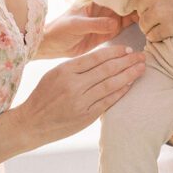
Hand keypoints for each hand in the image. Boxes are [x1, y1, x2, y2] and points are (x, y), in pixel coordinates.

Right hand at [15, 45, 145, 148]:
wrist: (31, 123)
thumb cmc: (43, 96)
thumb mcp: (55, 73)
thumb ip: (77, 66)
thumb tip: (104, 58)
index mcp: (65, 70)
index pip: (96, 57)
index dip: (115, 52)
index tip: (128, 49)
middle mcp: (73, 85)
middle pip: (107, 69)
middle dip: (127, 61)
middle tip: (142, 55)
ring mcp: (80, 102)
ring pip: (110, 85)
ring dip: (129, 75)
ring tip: (141, 68)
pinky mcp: (85, 117)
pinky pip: (107, 102)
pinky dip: (120, 92)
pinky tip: (130, 85)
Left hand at [36, 2, 138, 59]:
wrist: (54, 46)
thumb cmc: (60, 30)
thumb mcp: (75, 25)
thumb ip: (94, 24)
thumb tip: (113, 24)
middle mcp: (104, 5)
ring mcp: (109, 17)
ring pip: (128, 10)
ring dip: (139, 9)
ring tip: (153, 8)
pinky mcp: (112, 30)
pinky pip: (127, 25)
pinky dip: (137, 23)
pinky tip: (146, 21)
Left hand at [131, 0, 172, 42]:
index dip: (146, 2)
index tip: (156, 4)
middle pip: (140, 11)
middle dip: (150, 14)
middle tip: (167, 14)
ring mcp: (159, 11)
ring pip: (144, 26)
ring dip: (154, 27)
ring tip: (169, 23)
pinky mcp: (169, 26)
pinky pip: (154, 37)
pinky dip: (161, 36)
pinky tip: (172, 30)